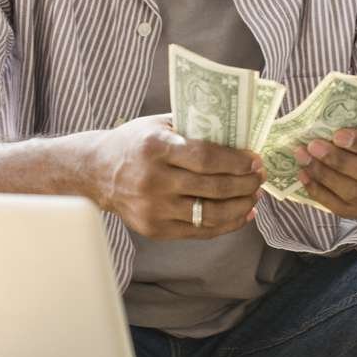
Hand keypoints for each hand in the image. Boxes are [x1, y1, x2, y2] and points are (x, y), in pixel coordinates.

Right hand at [85, 114, 264, 239]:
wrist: (96, 173)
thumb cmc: (134, 144)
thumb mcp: (159, 125)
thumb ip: (193, 127)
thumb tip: (238, 133)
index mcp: (156, 148)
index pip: (206, 157)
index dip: (236, 161)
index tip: (255, 160)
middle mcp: (153, 180)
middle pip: (212, 187)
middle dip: (245, 183)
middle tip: (260, 177)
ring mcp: (153, 208)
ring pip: (210, 214)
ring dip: (240, 206)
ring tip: (254, 196)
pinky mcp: (154, 229)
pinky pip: (199, 231)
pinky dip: (226, 224)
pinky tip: (242, 214)